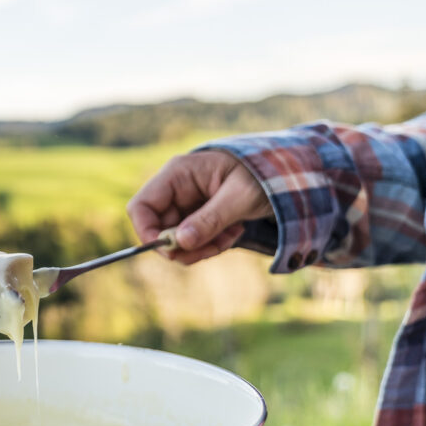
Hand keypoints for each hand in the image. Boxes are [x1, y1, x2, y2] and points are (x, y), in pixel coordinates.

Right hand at [127, 150, 271, 264]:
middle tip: (212, 249)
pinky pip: (191, 240)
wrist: (284, 174)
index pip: (141, 206)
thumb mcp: (240, 197)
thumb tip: (180, 243)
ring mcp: (184, 204)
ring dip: (200, 247)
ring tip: (230, 236)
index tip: (171, 252)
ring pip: (175, 239)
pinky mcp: (196, 216)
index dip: (147, 232)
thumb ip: (210, 219)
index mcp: (177, 174)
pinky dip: (210, 244)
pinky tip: (233, 233)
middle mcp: (175, 189)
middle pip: (157, 228)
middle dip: (183, 246)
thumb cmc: (264, 175)